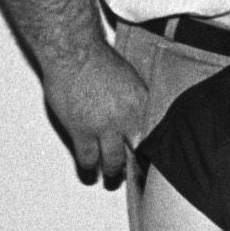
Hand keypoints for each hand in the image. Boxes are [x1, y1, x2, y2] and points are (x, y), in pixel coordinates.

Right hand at [39, 43, 148, 185]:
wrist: (73, 53)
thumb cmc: (98, 59)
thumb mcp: (130, 79)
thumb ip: (136, 101)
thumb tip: (138, 116)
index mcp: (143, 105)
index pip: (155, 136)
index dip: (155, 150)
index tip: (156, 160)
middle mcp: (127, 119)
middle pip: (137, 152)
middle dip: (136, 166)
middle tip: (136, 174)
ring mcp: (104, 127)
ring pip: (112, 161)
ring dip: (112, 171)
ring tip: (111, 177)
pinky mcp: (81, 131)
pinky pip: (88, 157)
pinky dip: (89, 166)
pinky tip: (89, 170)